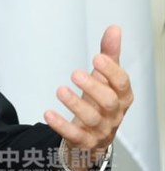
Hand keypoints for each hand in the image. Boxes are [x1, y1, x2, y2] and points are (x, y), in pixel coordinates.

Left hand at [44, 26, 133, 170]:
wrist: (92, 137)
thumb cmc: (100, 103)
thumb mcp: (105, 79)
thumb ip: (109, 55)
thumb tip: (114, 29)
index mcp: (122, 97)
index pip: (122, 85)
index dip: (111, 72)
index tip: (97, 58)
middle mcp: (114, 115)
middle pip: (109, 102)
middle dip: (93, 87)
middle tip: (75, 73)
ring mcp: (100, 130)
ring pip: (92, 119)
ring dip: (75, 104)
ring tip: (60, 90)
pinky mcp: (84, 142)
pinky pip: (74, 136)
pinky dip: (61, 125)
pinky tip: (48, 113)